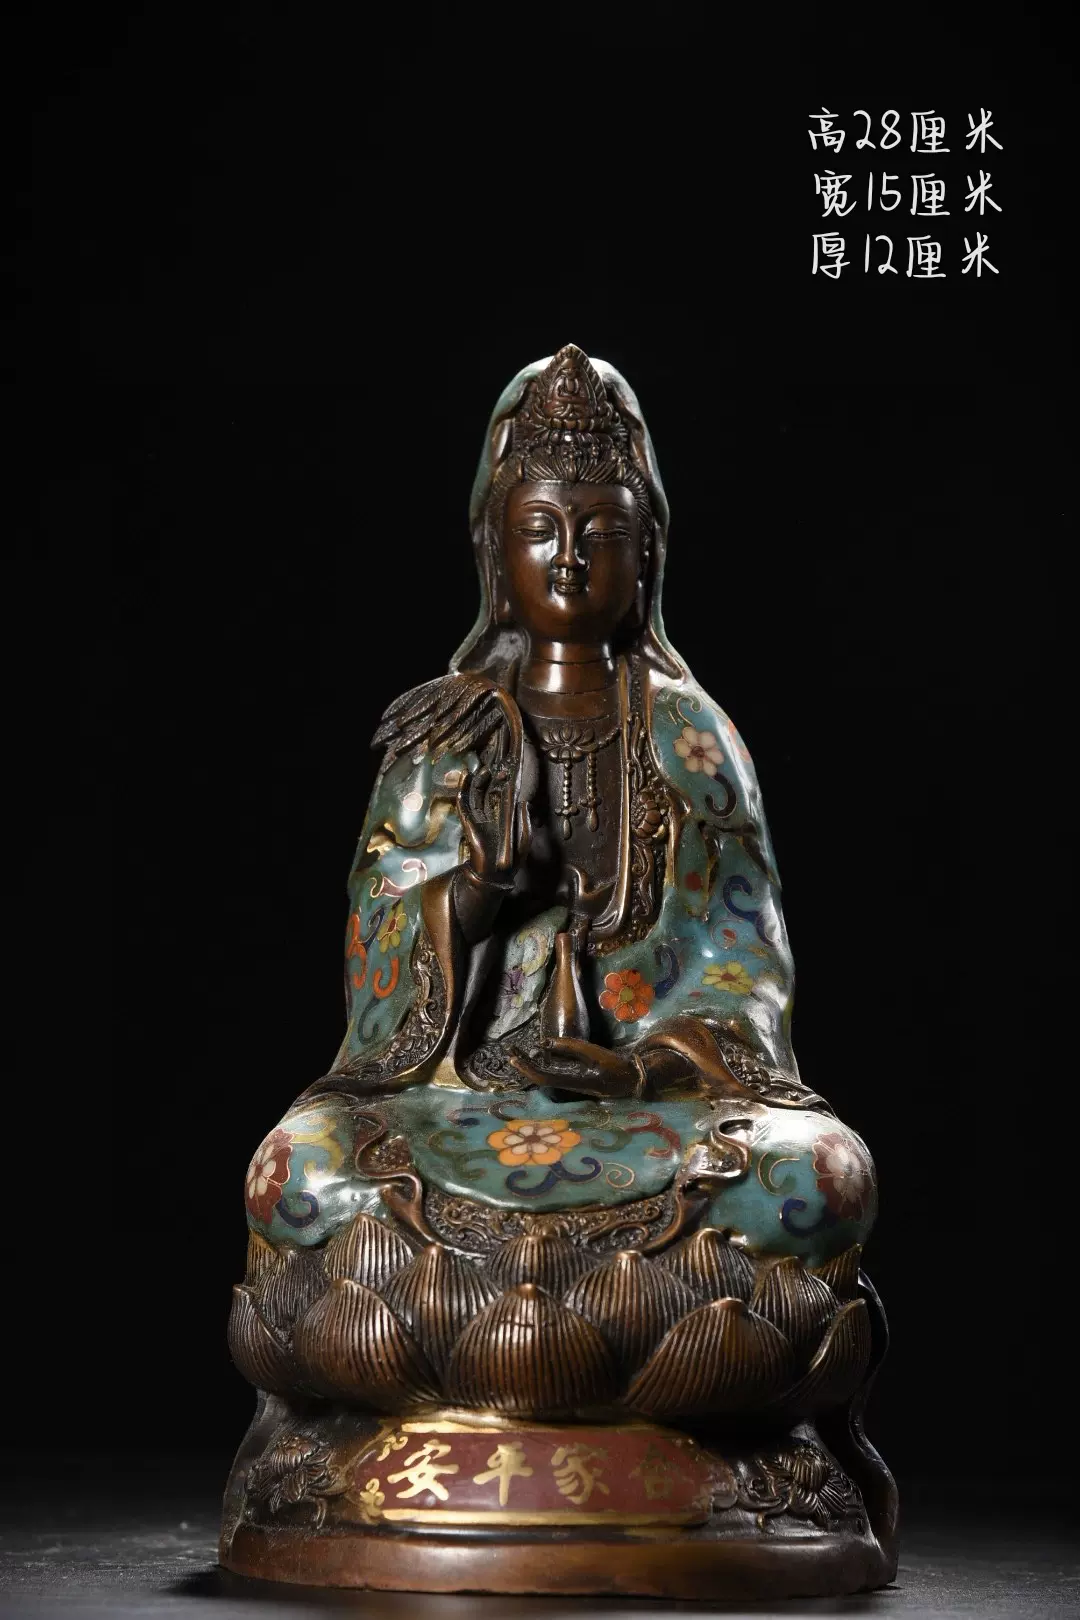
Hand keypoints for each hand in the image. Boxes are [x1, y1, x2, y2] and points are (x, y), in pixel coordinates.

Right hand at [456, 760, 522, 889]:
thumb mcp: (524, 838)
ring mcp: (478, 819)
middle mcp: (490, 815)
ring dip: (477, 782)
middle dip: (491, 779)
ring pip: (476, 795)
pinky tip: (465, 780)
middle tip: (496, 766)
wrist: (495, 875)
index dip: (504, 783)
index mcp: (503, 817)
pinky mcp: (469, 823)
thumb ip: (525, 821)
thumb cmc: (512, 858)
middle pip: (489, 792)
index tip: (508, 769)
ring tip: (482, 769)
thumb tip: (524, 802)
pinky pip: (464, 806)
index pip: (502, 795)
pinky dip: (463, 792)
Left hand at [510, 1037, 642, 1099]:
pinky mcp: (573, 1079)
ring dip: (530, 1064)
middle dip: (523, 1064)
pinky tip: (537, 1055)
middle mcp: (565, 1084)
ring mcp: (569, 1083)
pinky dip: (540, 1064)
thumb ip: (568, 1047)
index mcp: (569, 1080)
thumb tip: (542, 1043)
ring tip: (518, 1051)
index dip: (525, 1068)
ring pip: (543, 1075)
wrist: (627, 1080)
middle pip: (538, 1077)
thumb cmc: (611, 1066)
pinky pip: (551, 1073)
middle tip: (510, 1050)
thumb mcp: (591, 1052)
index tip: (512, 1058)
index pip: (540, 1077)